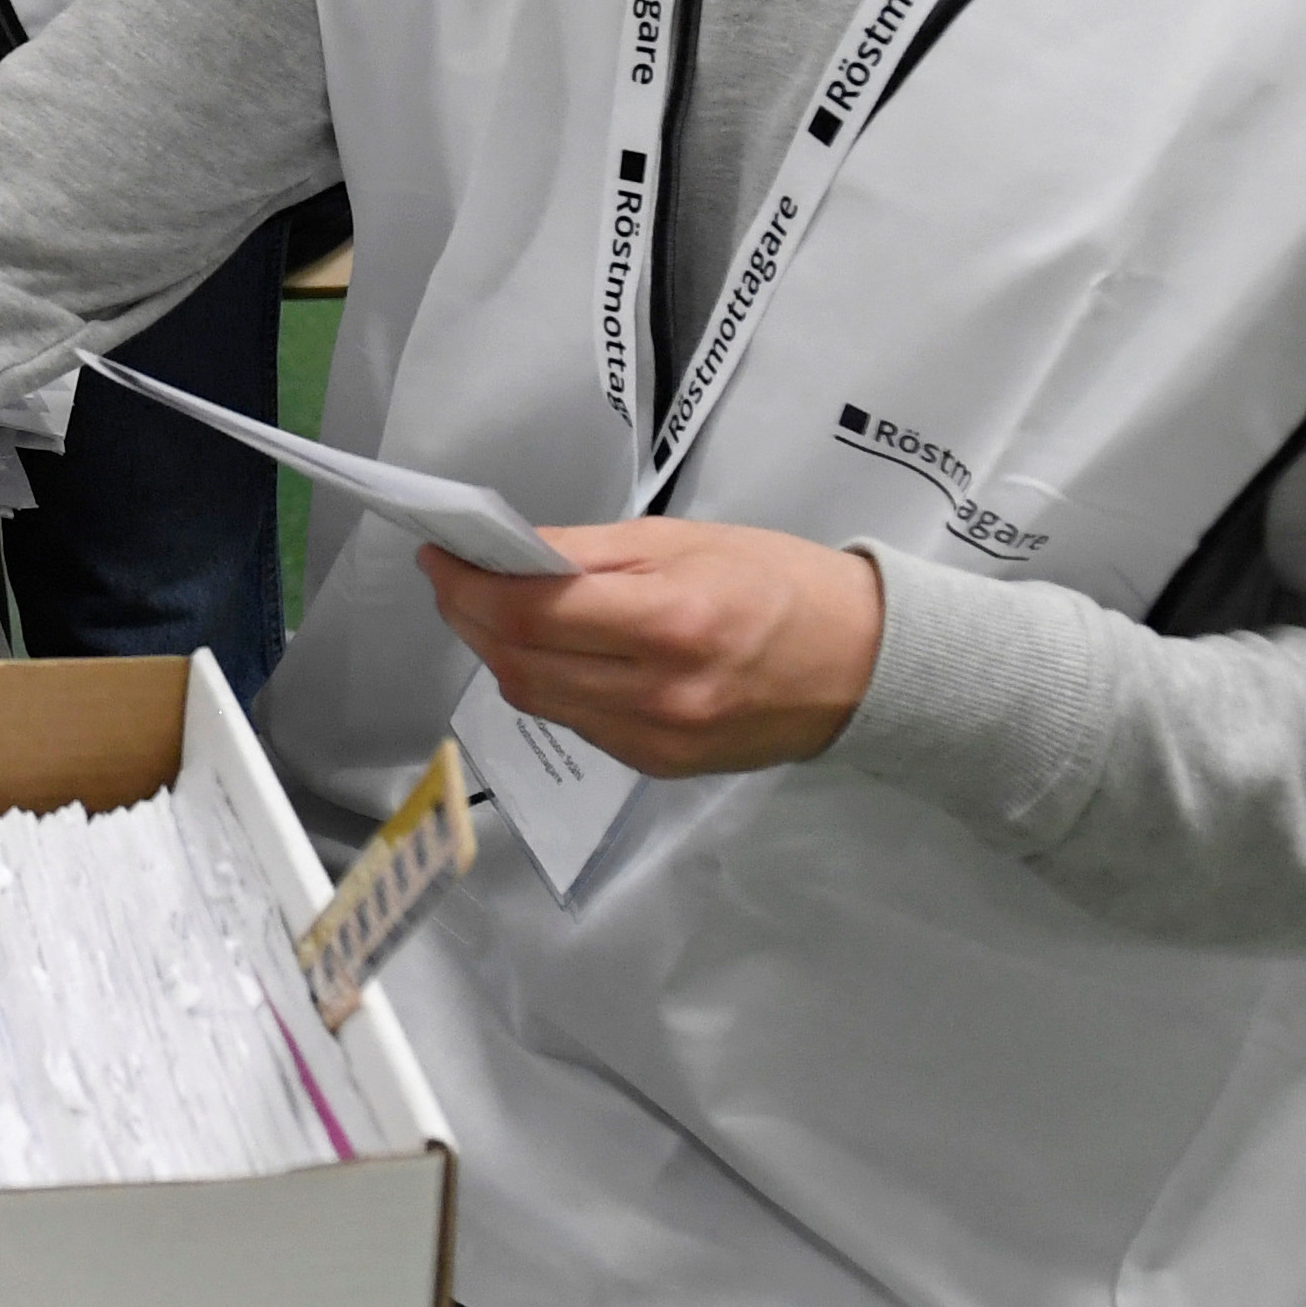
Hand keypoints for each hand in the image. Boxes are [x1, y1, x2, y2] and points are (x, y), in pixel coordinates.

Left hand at [416, 523, 884, 776]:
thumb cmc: (780, 582)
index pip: (528, 613)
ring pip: (536, 699)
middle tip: (455, 576)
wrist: (866, 665)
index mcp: (669, 622)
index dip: (466, 584)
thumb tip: (503, 551)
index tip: (439, 553)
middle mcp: (658, 694)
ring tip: (491, 608)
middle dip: (468, 616)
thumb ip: (586, 552)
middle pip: (518, 662)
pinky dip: (547, 683)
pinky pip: (576, 722)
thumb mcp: (683, 540)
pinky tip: (552, 650)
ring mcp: (657, 741)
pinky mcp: (659, 766)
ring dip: (499, 652)